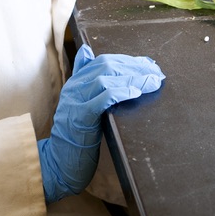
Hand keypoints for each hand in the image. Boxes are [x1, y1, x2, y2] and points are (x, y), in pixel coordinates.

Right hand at [38, 44, 164, 203]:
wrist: (58, 164)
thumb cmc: (76, 137)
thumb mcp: (79, 103)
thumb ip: (84, 81)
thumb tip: (86, 51)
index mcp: (76, 82)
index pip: (103, 61)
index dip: (127, 60)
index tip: (148, 64)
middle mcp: (74, 87)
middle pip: (107, 66)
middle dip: (134, 67)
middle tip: (156, 73)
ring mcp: (76, 101)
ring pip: (106, 79)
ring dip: (133, 79)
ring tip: (152, 82)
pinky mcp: (80, 117)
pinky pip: (102, 98)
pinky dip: (120, 92)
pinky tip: (135, 93)